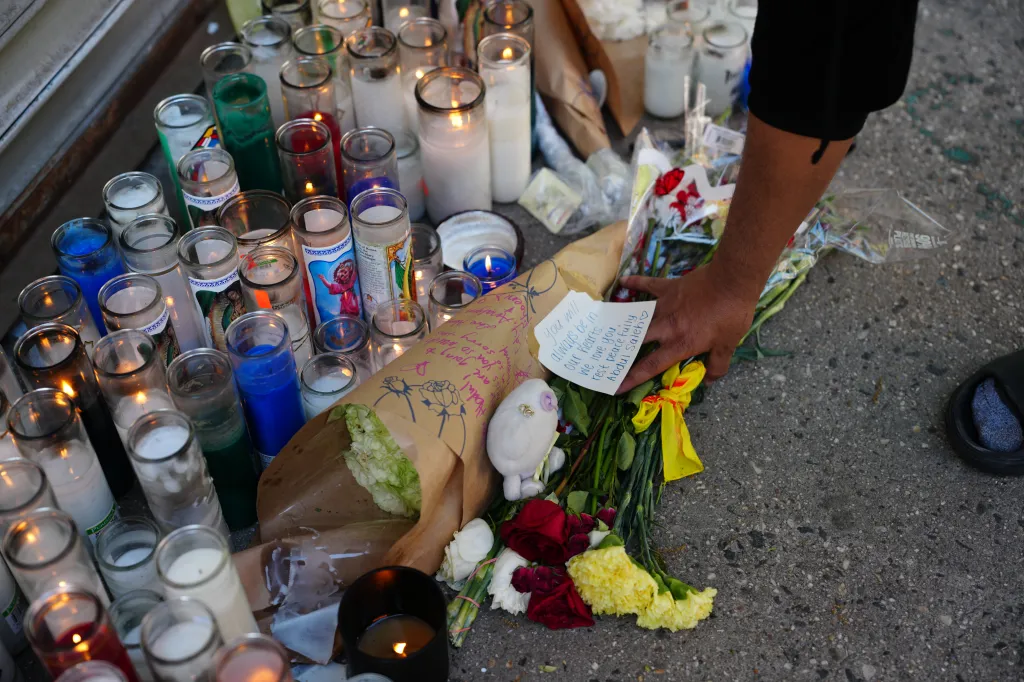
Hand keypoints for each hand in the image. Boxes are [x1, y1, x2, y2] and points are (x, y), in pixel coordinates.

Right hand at [616, 264, 757, 392]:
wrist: (731, 281)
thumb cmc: (731, 315)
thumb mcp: (728, 344)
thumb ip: (718, 364)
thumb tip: (711, 381)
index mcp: (680, 343)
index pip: (652, 365)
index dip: (634, 377)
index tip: (617, 386)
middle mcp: (667, 326)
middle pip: (638, 340)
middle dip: (622, 351)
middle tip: (607, 357)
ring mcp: (665, 305)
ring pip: (639, 316)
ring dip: (624, 322)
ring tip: (607, 328)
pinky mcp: (668, 288)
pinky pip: (648, 285)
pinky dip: (636, 282)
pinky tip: (623, 281)